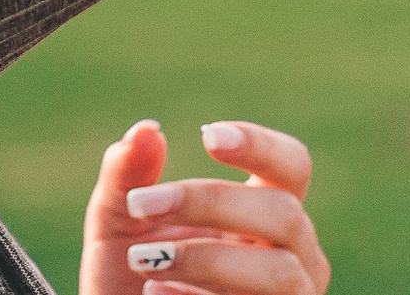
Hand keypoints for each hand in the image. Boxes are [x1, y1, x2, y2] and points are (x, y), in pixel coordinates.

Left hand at [81, 120, 328, 294]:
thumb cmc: (128, 279)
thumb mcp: (117, 225)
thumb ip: (126, 177)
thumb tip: (146, 130)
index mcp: (264, 214)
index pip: (291, 166)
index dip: (261, 146)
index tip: (206, 136)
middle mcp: (293, 257)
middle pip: (283, 212)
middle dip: (209, 203)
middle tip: (140, 206)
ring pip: (278, 272)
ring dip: (206, 260)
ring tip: (144, 261)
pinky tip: (155, 294)